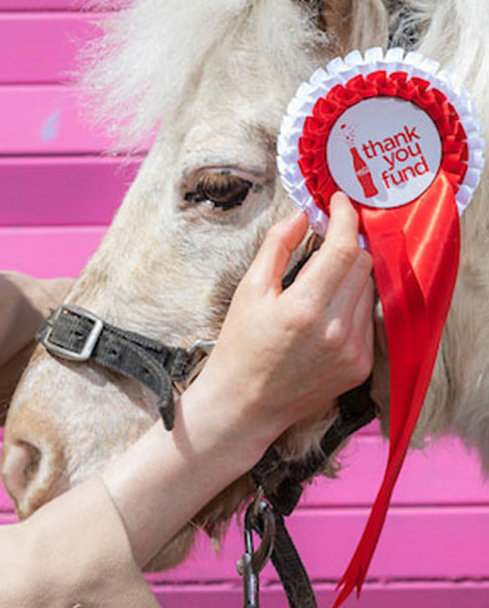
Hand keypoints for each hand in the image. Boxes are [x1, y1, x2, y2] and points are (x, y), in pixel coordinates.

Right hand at [194, 192, 374, 450]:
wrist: (245, 404)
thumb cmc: (240, 345)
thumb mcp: (249, 290)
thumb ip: (277, 247)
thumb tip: (303, 215)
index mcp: (304, 308)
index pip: (343, 249)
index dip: (345, 218)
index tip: (338, 203)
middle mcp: (336, 330)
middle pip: (362, 264)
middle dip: (346, 244)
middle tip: (324, 238)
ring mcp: (353, 350)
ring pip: (368, 289)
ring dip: (349, 274)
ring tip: (319, 279)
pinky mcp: (361, 366)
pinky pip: (367, 318)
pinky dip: (351, 303)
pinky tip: (324, 311)